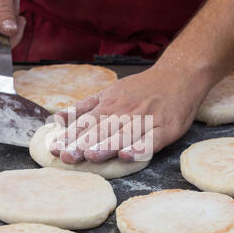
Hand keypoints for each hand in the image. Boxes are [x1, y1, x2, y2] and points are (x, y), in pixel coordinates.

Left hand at [50, 65, 206, 162]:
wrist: (178, 75)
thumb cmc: (141, 88)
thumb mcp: (110, 92)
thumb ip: (85, 106)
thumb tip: (58, 118)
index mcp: (109, 106)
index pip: (86, 124)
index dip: (70, 137)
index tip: (55, 148)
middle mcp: (125, 113)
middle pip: (101, 131)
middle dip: (82, 144)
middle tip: (67, 157)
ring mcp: (145, 120)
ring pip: (123, 136)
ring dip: (107, 146)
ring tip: (92, 156)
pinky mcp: (165, 128)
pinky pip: (151, 140)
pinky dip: (139, 148)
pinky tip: (128, 156)